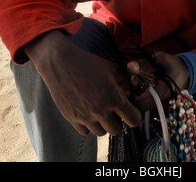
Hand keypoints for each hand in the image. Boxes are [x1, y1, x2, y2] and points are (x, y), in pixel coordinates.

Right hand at [23, 30, 141, 136]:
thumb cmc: (87, 63)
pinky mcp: (72, 119)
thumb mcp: (111, 69)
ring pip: (101, 133)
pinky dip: (88, 125)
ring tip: (99, 109)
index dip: (135, 115)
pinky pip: (85, 132)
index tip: (131, 110)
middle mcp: (100, 110)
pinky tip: (87, 111)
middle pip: (117, 130)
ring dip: (103, 124)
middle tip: (113, 109)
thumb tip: (133, 91)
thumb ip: (125, 82)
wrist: (60, 63)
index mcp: (113, 97)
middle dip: (118, 120)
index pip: (134, 119)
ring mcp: (85, 117)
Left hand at [127, 51, 187, 112]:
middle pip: (139, 107)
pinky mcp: (157, 102)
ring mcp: (159, 104)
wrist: (186, 71)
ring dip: (135, 92)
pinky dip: (140, 93)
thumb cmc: (174, 65)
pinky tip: (142, 83)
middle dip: (132, 93)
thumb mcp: (160, 59)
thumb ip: (145, 64)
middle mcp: (160, 103)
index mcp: (162, 94)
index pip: (141, 104)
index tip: (131, 80)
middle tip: (133, 79)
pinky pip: (145, 102)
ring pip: (141, 105)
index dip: (131, 95)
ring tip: (137, 78)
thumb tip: (130, 66)